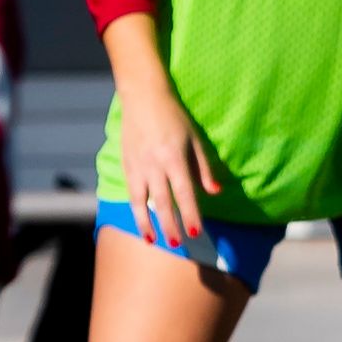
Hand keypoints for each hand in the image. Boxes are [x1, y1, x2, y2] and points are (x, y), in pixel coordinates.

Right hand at [118, 80, 218, 246]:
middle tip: (179, 244)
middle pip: (164, 201)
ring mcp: (138, 165)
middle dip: (171, 224)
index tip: (197, 232)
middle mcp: (155, 164)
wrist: (142, 97)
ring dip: (147, 223)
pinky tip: (141, 223)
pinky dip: (136, 210)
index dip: (191, 213)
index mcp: (174, 157)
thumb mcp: (194, 139)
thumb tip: (215, 193)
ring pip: (142, 201)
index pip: (185, 192)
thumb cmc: (174, 118)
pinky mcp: (126, 165)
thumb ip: (204, 167)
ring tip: (153, 241)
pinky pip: (131, 192)